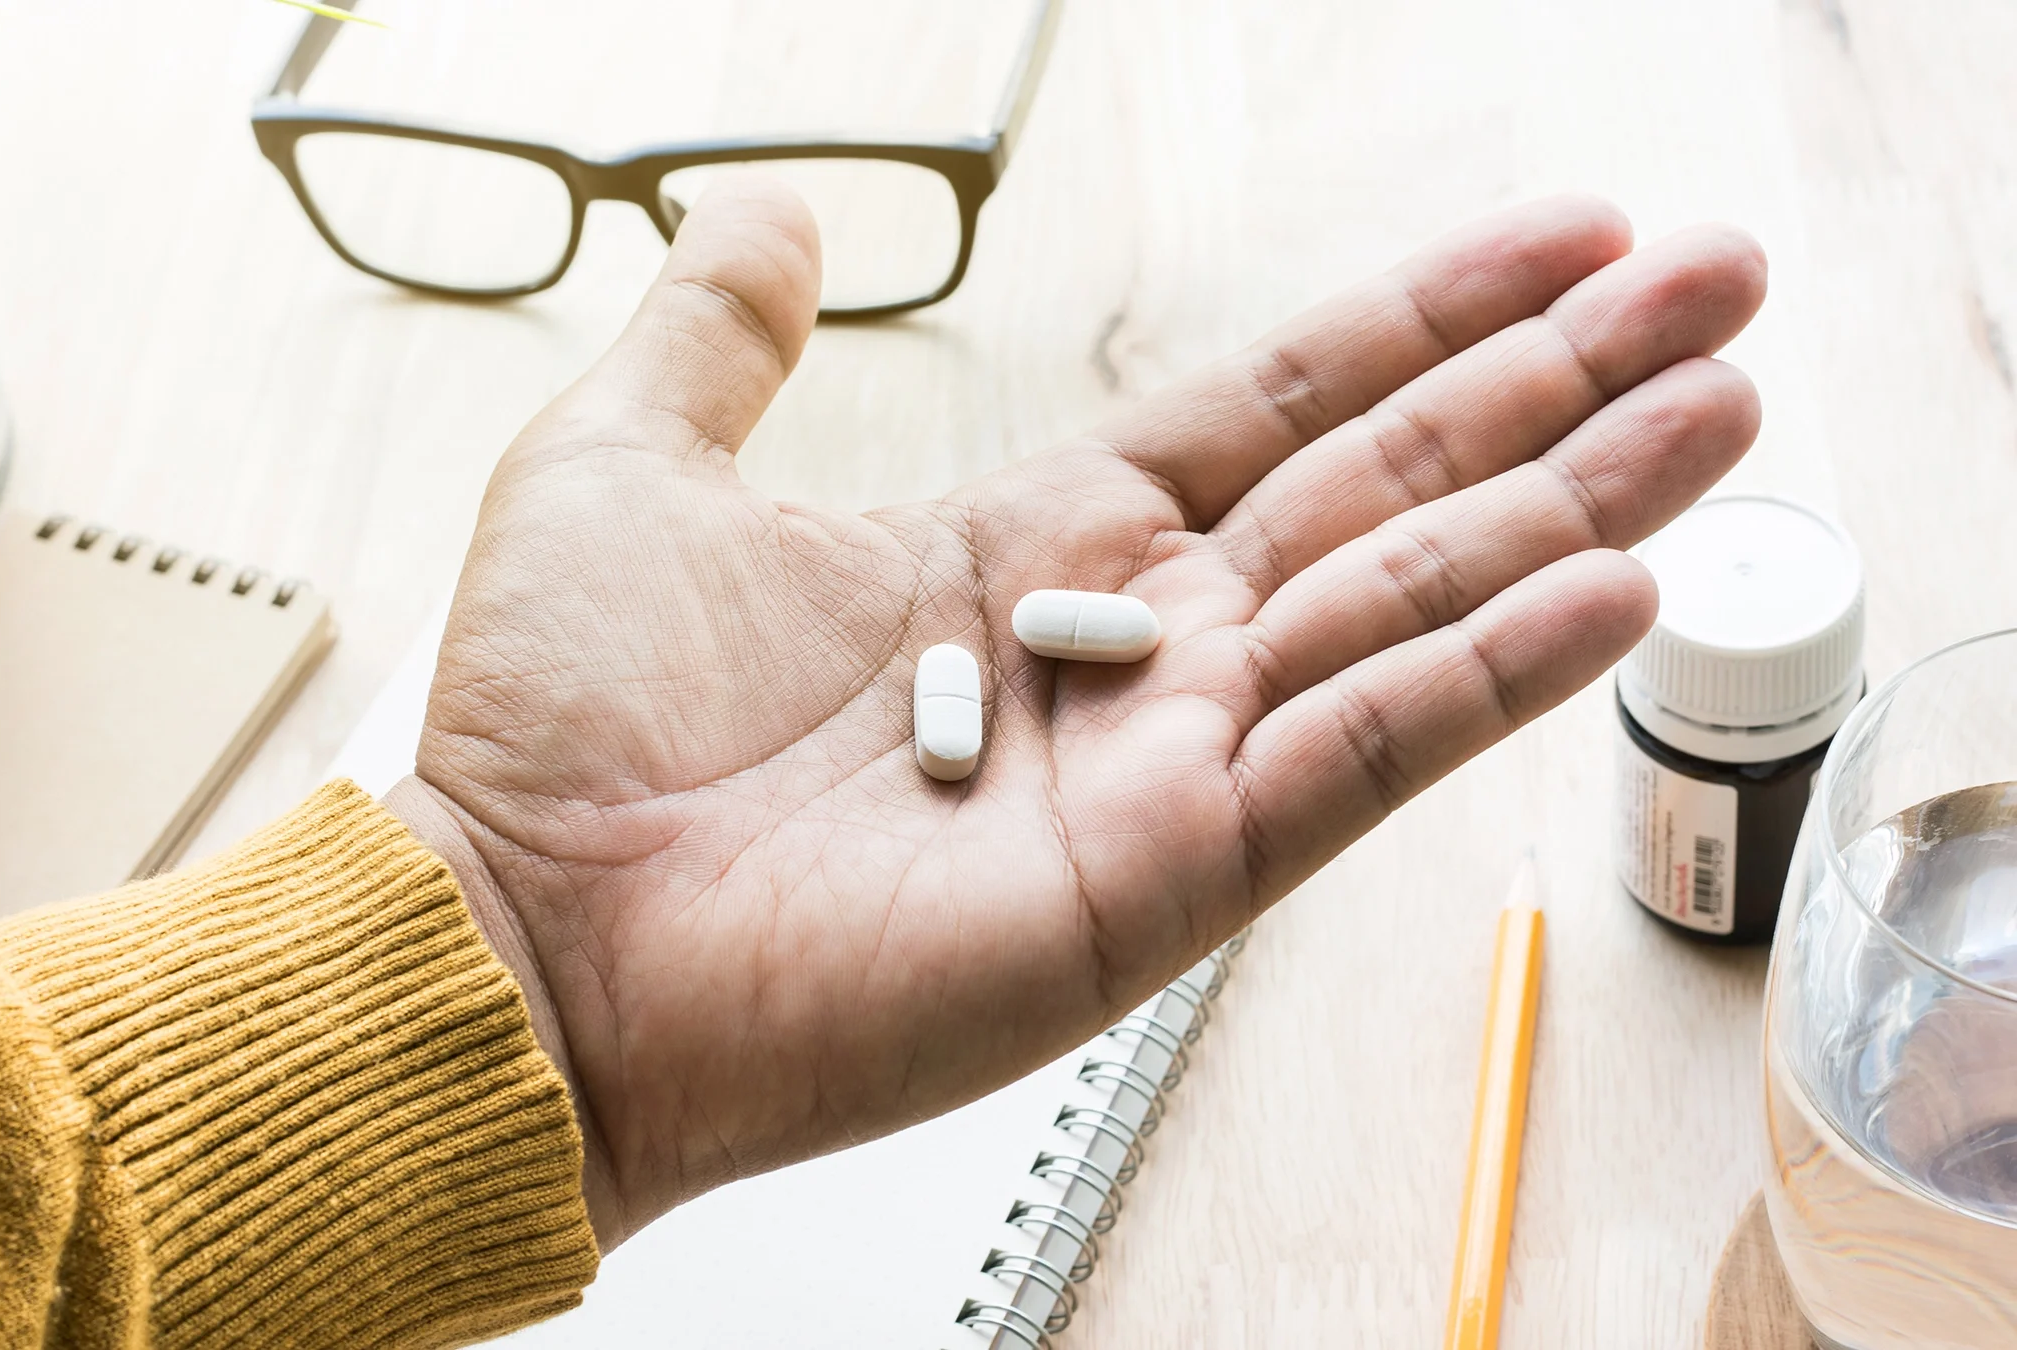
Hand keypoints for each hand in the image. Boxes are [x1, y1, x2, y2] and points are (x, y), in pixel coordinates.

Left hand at [382, 182, 1764, 1247]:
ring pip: (1406, 611)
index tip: (1562, 240)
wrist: (519, 933)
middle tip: (1719, 287)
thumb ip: (724, 333)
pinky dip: (1485, 676)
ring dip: (1575, 508)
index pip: (1276, 407)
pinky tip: (1612, 589)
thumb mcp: (634, 461)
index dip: (1421, 322)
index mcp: (1030, 545)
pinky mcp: (1156, 880)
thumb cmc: (556, 728)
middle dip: (1558, 387)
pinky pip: (1352, 761)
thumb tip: (774, 212)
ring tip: (1724, 407)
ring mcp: (1155, 768)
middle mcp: (1122, 652)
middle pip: (1386, 490)